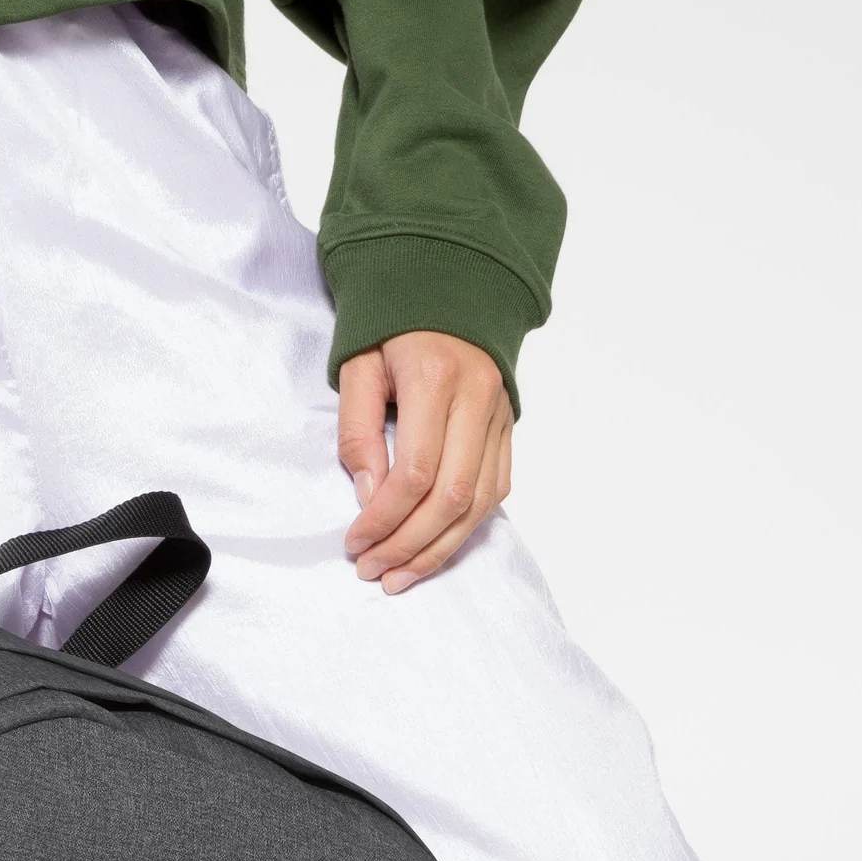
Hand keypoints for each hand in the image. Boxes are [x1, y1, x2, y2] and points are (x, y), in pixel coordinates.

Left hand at [339, 332, 511, 592]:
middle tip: (372, 570)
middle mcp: (478, 399)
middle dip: (409, 545)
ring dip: (438, 549)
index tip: (354, 542)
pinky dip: (466, 528)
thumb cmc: (393, 325)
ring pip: (480, 503)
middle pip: (451, 498)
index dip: (383, 519)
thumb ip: (358, 430)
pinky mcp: (507, 427)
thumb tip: (368, 495)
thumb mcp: (357, 366)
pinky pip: (496, 489)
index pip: (415, 474)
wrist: (449, 285)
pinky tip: (433, 549)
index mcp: (437, 379)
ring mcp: (499, 415)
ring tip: (399, 576)